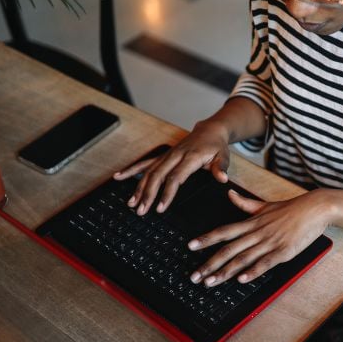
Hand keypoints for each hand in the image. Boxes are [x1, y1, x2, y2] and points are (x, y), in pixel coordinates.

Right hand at [114, 118, 231, 214]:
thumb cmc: (216, 146)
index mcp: (190, 157)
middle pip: (158, 176)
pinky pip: (145, 163)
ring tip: (131, 203)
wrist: (210, 130)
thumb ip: (221, 168)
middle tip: (141, 210)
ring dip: (139, 187)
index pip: (175, 177)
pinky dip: (131, 170)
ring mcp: (167, 155)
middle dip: (148, 194)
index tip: (160, 208)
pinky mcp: (163, 156)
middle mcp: (175, 155)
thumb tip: (223, 179)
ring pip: (149, 171)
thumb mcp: (223, 156)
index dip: (167, 193)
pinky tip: (118, 177)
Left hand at [187, 189, 332, 286]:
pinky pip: (265, 263)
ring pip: (243, 258)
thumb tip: (230, 194)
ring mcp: (270, 242)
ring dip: (225, 272)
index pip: (224, 231)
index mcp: (252, 222)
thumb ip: (245, 203)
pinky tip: (241, 280)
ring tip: (210, 282)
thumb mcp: (266, 205)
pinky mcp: (284, 251)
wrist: (315, 208)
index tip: (190, 246)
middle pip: (228, 249)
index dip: (206, 239)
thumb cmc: (292, 208)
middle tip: (194, 276)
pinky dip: (252, 271)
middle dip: (209, 264)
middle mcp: (257, 233)